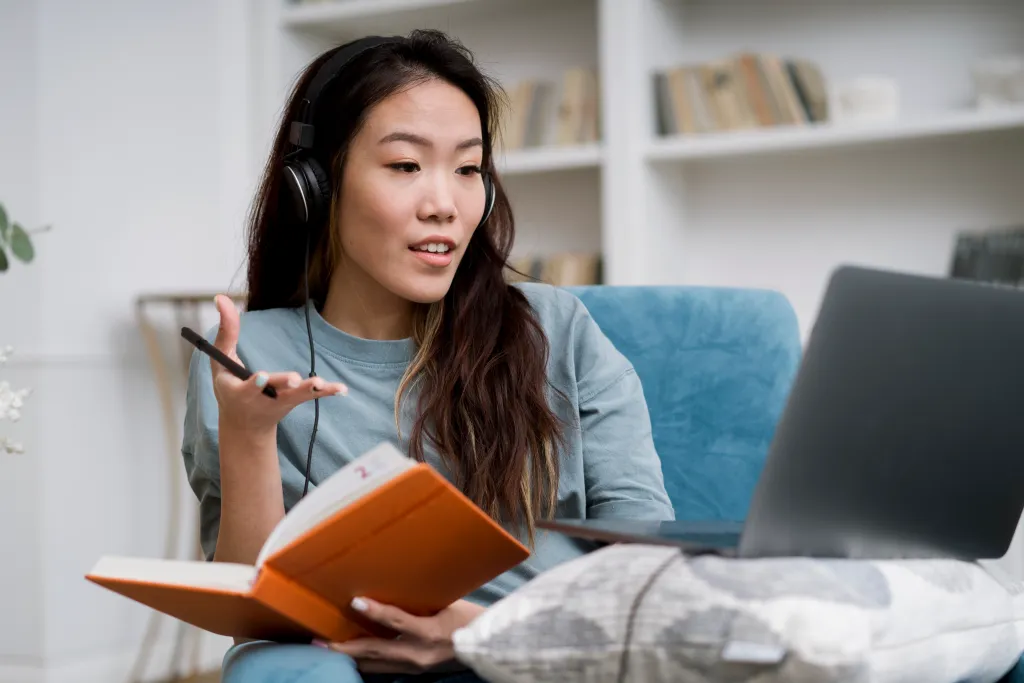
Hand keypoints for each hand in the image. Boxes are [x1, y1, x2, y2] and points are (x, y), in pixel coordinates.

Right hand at [210, 294, 346, 434]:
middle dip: (284, 384)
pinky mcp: (295, 400)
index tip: (263, 377)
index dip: (256, 383)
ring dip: (308, 389)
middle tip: (294, 380)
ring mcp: (282, 401)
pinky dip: (327, 391)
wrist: (244, 423)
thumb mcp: (221, 360)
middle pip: (276, 391)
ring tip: (320, 384)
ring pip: (297, 395)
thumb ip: (226, 331)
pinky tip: (342, 389)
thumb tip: (222, 297)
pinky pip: (312, 395)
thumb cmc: (230, 385)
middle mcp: (263, 399)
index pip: (248, 387)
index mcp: (240, 392)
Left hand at [320, 597, 485, 673]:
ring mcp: (417, 666)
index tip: (355, 601)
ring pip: (376, 664)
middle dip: (345, 648)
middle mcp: (419, 654)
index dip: (375, 611)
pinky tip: (355, 657)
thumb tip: (393, 586)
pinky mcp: (417, 672)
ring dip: (352, 657)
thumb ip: (418, 601)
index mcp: (430, 633)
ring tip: (329, 650)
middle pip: (375, 651)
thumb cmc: (469, 618)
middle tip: (320, 642)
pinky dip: (368, 662)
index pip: (397, 620)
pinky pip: (386, 668)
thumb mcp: (446, 603)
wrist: (487, 645)